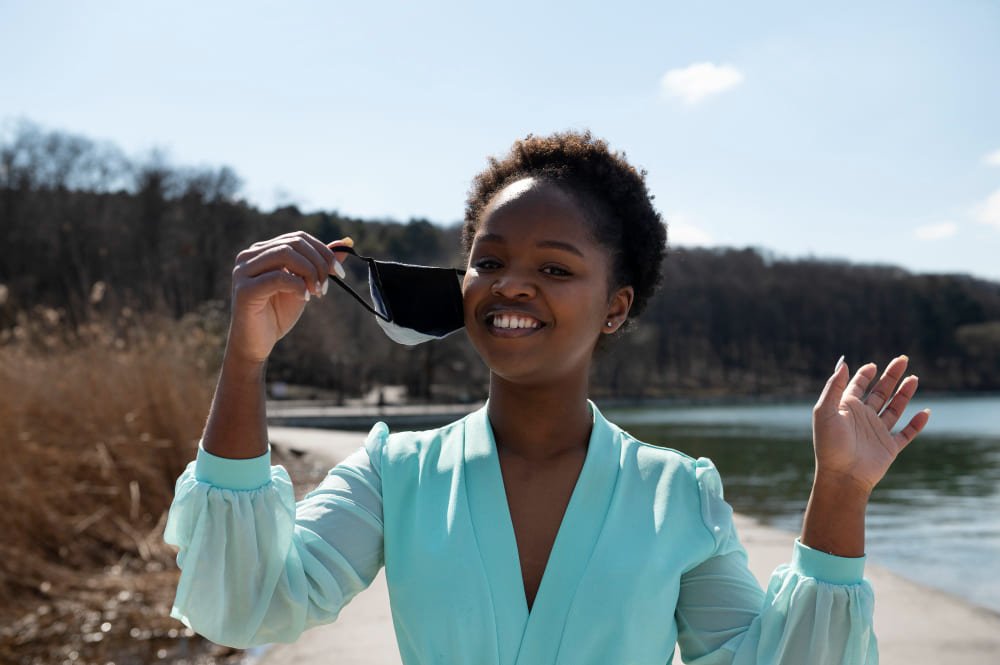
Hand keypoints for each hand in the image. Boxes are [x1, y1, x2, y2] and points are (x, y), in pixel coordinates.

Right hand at [227, 232, 352, 363]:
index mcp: (262, 251)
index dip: (323, 251)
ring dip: (310, 272)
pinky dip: (298, 285)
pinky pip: (278, 277)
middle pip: (293, 243)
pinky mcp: (244, 290)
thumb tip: (346, 242)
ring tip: (318, 292)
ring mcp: (243, 271)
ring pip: (285, 254)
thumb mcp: (304, 285)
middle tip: (328, 285)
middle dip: (319, 262)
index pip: (298, 238)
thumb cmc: (278, 314)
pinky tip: (305, 298)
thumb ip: (320, 264)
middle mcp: (249, 256)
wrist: (256, 344)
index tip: (339, 272)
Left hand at [812, 355, 929, 493]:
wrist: (842, 475)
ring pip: (895, 408)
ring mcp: (877, 432)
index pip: (857, 386)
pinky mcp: (889, 447)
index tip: (874, 365)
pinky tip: (925, 412)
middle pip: (880, 392)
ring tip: (914, 378)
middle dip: (891, 376)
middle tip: (903, 360)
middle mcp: (863, 418)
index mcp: (846, 408)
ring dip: (904, 394)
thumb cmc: (830, 444)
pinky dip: (916, 424)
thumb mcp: (825, 411)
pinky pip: (907, 433)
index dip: (865, 374)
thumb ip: (834, 387)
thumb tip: (843, 363)